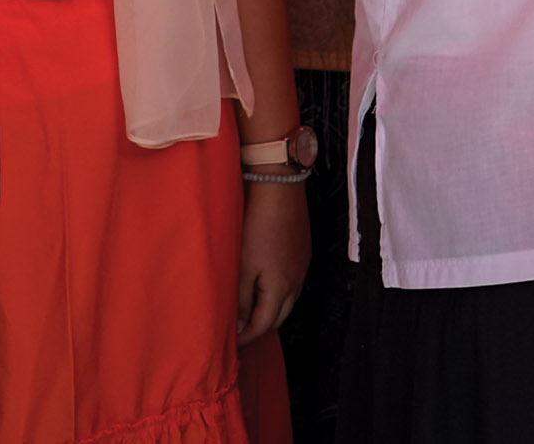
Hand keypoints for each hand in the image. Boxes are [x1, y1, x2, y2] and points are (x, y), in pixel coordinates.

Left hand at [237, 177, 310, 340]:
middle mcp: (297, 280)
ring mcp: (303, 265)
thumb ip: (240, 300)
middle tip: (238, 328)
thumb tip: (239, 326)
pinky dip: (279, 292)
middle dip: (260, 326)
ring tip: (248, 308)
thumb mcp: (242, 268)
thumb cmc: (256, 227)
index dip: (246, 337)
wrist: (279, 190)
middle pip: (280, 317)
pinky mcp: (303, 252)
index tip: (230, 342)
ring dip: (270, 309)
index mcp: (281, 287)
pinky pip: (293, 282)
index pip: (264, 325)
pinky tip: (263, 284)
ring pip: (289, 300)